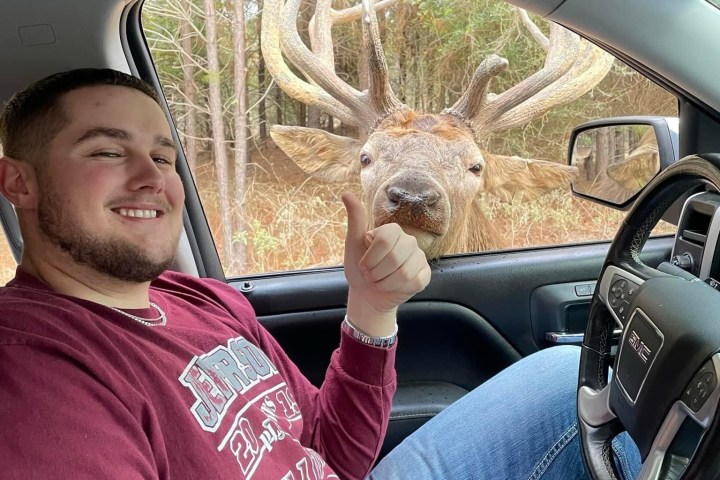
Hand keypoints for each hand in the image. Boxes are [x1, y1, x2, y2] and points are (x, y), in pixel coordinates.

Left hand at [342, 192, 430, 336]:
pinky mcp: (425, 274)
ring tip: (379, 282)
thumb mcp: (353, 244)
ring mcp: (419, 257)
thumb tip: (346, 193)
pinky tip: (393, 287)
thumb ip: (355, 219)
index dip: (370, 258)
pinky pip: (414, 282)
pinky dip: (398, 289)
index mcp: (392, 231)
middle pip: (395, 257)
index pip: (384, 240)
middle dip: (376, 272)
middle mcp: (409, 241)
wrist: (368, 294)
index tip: (363, 265)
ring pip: (405, 272)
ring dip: (385, 283)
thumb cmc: (360, 267)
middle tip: (370, 276)